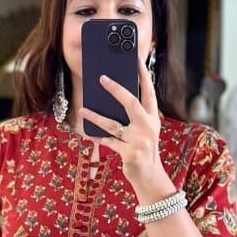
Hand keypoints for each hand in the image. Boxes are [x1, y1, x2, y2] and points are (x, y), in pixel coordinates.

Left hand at [79, 55, 173, 199]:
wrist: (150, 176)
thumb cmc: (144, 150)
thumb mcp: (144, 131)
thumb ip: (135, 116)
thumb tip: (113, 99)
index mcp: (153, 118)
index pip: (149, 92)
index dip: (143, 76)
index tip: (136, 60)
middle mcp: (148, 127)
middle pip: (131, 103)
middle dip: (116, 89)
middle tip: (102, 78)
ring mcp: (139, 141)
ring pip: (113, 124)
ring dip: (96, 116)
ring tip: (83, 109)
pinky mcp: (129, 153)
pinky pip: (108, 142)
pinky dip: (97, 137)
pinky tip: (87, 132)